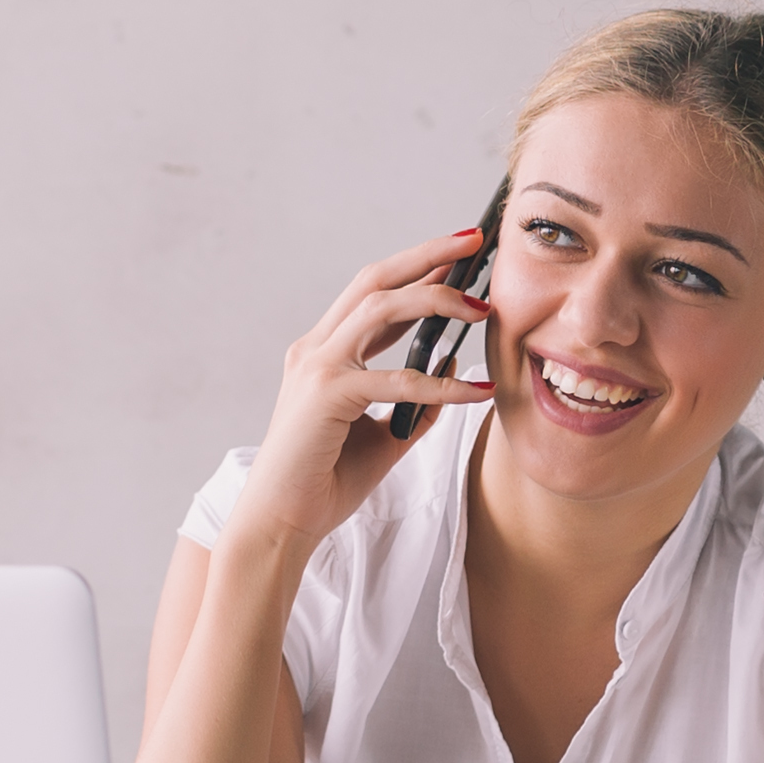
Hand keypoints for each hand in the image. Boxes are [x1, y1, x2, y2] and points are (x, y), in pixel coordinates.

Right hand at [219, 227, 496, 565]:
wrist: (282, 523)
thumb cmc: (323, 481)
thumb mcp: (382, 437)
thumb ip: (414, 405)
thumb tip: (452, 372)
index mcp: (323, 353)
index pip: (375, 296)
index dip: (418, 269)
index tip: (461, 254)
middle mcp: (316, 349)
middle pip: (375, 279)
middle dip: (427, 254)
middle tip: (475, 240)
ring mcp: (317, 366)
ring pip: (381, 307)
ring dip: (436, 298)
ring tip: (482, 307)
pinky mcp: (327, 394)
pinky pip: (397, 379)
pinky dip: (440, 385)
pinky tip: (475, 392)